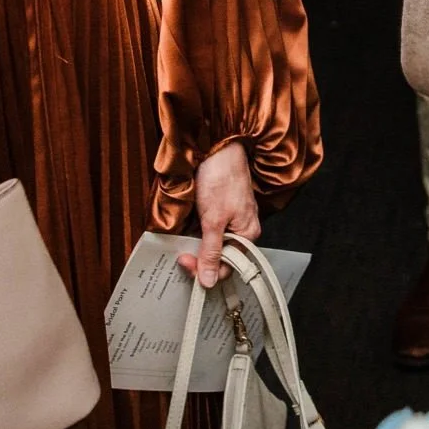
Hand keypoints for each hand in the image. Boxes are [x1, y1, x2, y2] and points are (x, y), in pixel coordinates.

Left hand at [177, 142, 260, 287]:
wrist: (219, 146)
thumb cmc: (221, 178)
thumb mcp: (213, 220)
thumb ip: (211, 251)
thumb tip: (209, 281)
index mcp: (247, 235)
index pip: (227, 266)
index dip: (205, 269)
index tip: (185, 262)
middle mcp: (243, 229)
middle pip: (221, 255)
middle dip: (200, 257)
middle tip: (181, 254)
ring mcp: (233, 218)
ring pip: (214, 243)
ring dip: (197, 244)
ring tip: (183, 242)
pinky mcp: (222, 209)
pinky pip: (211, 229)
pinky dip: (198, 231)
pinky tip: (189, 229)